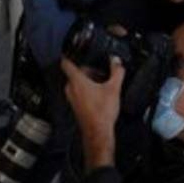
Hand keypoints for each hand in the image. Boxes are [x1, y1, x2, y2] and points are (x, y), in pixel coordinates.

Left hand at [61, 56, 123, 170]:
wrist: (98, 131)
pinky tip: (99, 94)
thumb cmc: (102, 112)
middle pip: (75, 73)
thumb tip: (117, 62)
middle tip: (99, 70)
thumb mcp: (114, 88)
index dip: (69, 54)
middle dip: (86, 70)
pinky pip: (79, 92)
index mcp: (76, 81)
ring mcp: (71, 98)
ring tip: (102, 82)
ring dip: (87, 80)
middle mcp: (70, 88)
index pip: (66, 62)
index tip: (73, 51)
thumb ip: (117, 72)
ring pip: (77, 83)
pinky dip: (87, 90)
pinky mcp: (75, 105)